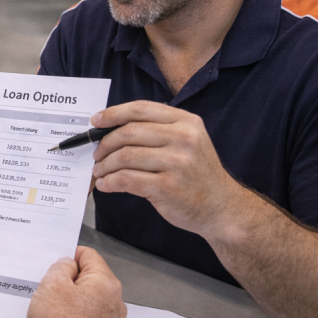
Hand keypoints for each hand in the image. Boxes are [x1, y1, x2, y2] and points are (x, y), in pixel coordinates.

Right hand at [26, 247, 124, 317]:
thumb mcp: (52, 283)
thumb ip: (62, 266)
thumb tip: (68, 266)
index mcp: (107, 284)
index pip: (89, 256)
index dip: (70, 256)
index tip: (57, 263)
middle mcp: (114, 303)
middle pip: (90, 277)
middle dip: (70, 278)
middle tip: (50, 286)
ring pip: (87, 298)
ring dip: (69, 297)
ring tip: (51, 306)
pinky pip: (84, 316)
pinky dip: (71, 314)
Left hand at [90, 101, 245, 238]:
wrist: (222, 207)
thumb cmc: (197, 174)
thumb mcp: (188, 142)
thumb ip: (158, 130)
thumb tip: (112, 128)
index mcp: (186, 122)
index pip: (141, 109)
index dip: (113, 113)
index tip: (96, 121)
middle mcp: (184, 138)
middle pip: (129, 132)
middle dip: (105, 143)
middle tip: (97, 154)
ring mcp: (177, 162)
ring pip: (125, 156)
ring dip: (105, 165)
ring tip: (100, 172)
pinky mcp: (168, 186)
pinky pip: (127, 179)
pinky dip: (110, 182)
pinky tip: (106, 185)